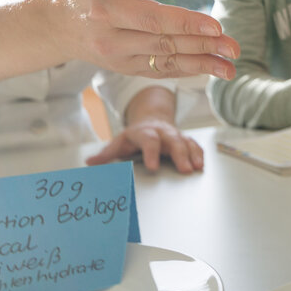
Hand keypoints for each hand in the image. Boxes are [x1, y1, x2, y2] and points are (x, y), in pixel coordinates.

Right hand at [51, 0, 238, 80]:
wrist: (61, 28)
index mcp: (105, 12)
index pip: (151, 19)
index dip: (184, 23)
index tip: (215, 25)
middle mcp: (113, 41)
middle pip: (164, 44)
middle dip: (203, 45)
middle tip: (234, 46)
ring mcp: (121, 60)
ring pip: (167, 62)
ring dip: (202, 65)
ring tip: (231, 68)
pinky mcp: (129, 70)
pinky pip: (162, 71)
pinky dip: (189, 71)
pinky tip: (213, 69)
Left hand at [85, 119, 203, 173]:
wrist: (152, 121)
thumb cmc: (135, 136)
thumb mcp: (120, 142)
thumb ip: (106, 154)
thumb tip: (89, 163)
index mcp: (144, 132)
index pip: (148, 140)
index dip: (151, 153)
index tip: (153, 167)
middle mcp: (161, 132)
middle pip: (172, 140)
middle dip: (179, 155)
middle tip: (184, 170)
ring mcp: (174, 135)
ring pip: (185, 142)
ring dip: (192, 155)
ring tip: (196, 168)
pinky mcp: (184, 140)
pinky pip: (194, 145)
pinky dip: (198, 154)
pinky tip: (201, 165)